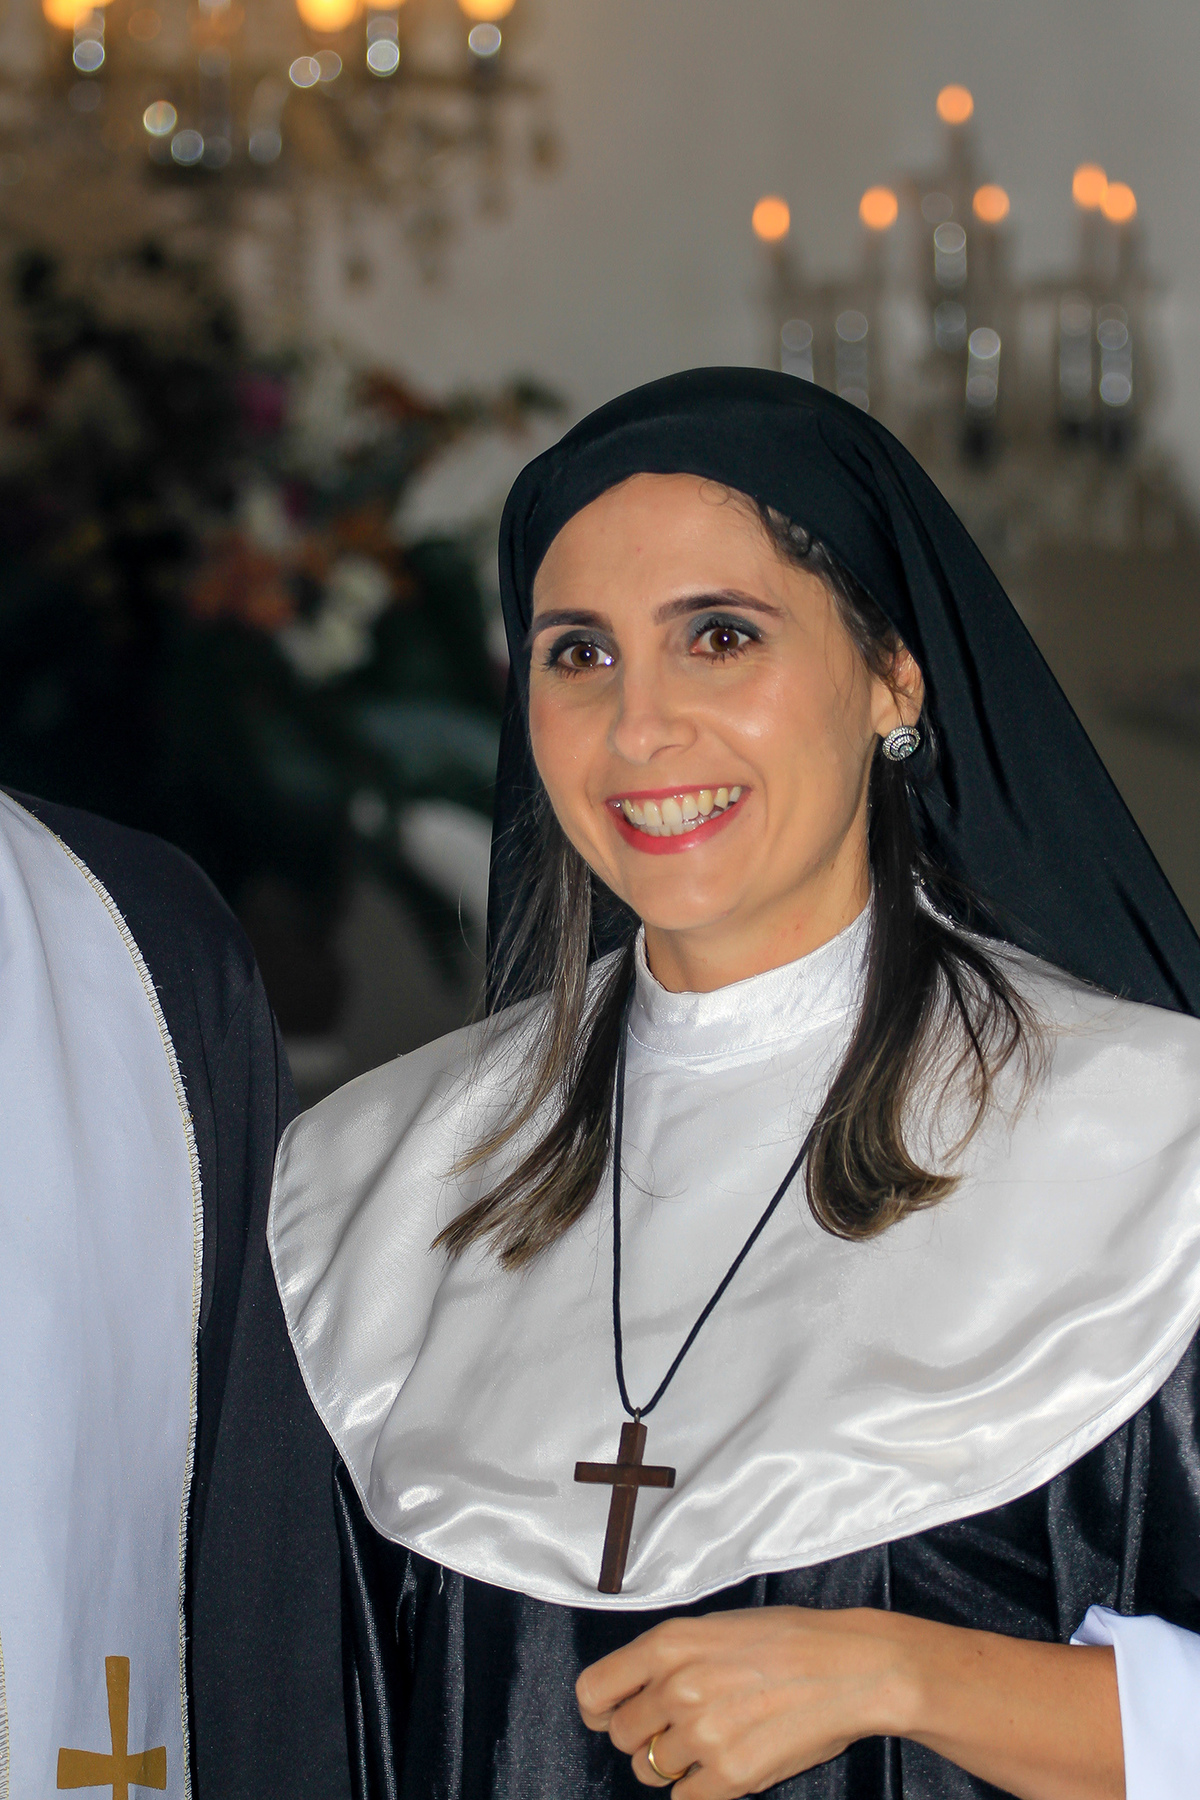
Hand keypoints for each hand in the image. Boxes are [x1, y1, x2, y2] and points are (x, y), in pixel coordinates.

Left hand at [575, 1606, 907, 1797]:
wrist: (852, 1667)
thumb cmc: (788, 1640)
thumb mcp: (715, 1627)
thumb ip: (667, 1657)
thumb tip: (631, 1692)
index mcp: (668, 1644)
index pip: (593, 1690)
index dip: (598, 1709)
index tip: (610, 1715)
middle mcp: (677, 1688)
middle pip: (621, 1736)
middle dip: (644, 1736)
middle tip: (679, 1727)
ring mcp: (703, 1734)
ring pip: (650, 1770)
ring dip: (674, 1763)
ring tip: (713, 1739)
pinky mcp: (732, 1774)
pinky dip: (700, 1789)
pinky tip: (727, 1764)